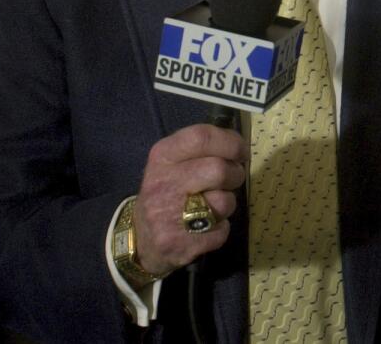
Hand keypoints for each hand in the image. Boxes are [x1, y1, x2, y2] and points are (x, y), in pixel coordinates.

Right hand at [132, 123, 247, 276]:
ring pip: (224, 202)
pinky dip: (220, 230)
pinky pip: (221, 231)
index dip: (231, 142)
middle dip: (235, 175)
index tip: (241, 152)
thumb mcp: (171, 163)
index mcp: (163, 156)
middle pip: (219, 170)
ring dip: (227, 205)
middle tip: (231, 180)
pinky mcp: (180, 243)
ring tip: (212, 206)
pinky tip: (205, 228)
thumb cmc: (165, 192)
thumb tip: (238, 145)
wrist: (140, 240)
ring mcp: (170, 216)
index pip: (202, 137)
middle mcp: (164, 183)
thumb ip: (201, 150)